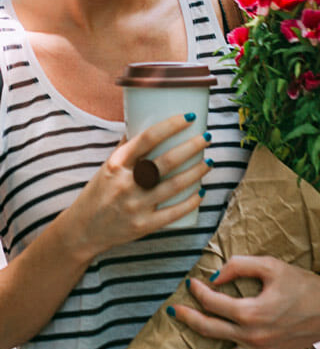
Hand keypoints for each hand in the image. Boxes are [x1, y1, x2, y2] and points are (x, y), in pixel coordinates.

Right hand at [63, 113, 212, 260]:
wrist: (81, 232)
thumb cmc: (99, 192)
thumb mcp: (107, 167)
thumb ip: (127, 147)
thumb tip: (144, 119)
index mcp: (115, 164)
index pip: (146, 138)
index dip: (170, 126)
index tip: (189, 117)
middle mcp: (125, 184)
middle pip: (166, 161)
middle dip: (192, 147)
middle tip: (207, 137)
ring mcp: (135, 206)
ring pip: (174, 185)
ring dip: (196, 171)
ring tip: (209, 161)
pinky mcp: (143, 226)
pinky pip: (173, 213)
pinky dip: (190, 202)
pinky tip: (202, 191)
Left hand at [167, 255, 319, 348]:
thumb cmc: (302, 285)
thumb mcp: (272, 266)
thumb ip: (240, 266)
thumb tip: (215, 276)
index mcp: (252, 312)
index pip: (214, 303)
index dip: (199, 291)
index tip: (193, 283)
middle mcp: (252, 338)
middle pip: (209, 330)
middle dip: (188, 318)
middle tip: (174, 310)